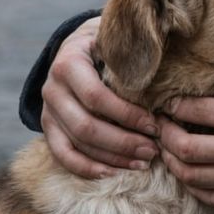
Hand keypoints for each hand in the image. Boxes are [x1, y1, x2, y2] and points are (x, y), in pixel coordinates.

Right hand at [39, 17, 159, 179]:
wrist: (78, 48)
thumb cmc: (107, 46)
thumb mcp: (115, 41)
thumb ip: (131, 55)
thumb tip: (166, 76)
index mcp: (68, 62)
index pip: (96, 96)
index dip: (127, 115)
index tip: (155, 125)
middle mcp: (52, 88)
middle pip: (86, 126)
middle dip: (123, 143)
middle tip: (153, 150)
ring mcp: (47, 110)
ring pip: (77, 144)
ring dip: (112, 158)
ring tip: (143, 162)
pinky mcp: (48, 128)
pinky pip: (63, 155)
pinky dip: (87, 168)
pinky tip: (113, 173)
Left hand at [157, 47, 213, 213]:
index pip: (198, 112)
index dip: (174, 107)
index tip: (166, 102)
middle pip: (186, 148)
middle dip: (165, 136)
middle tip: (160, 126)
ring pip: (194, 177)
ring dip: (174, 163)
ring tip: (169, 151)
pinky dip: (195, 188)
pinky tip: (193, 177)